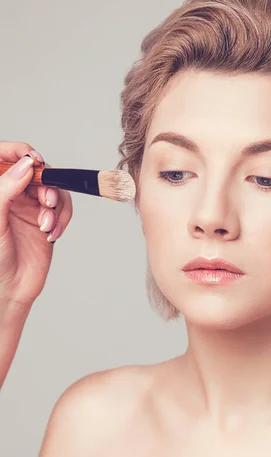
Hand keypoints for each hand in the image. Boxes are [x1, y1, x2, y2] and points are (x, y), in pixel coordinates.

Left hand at [0, 141, 72, 310]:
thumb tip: (26, 165)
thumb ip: (7, 189)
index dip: (19, 152)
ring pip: (53, 189)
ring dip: (55, 206)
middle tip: (45, 201)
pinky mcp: (46, 221)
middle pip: (35, 172)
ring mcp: (30, 207)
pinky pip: (62, 209)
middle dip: (45, 185)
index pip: (5, 157)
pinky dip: (61, 219)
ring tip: (46, 225)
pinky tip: (51, 233)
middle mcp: (11, 195)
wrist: (11, 288)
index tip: (32, 159)